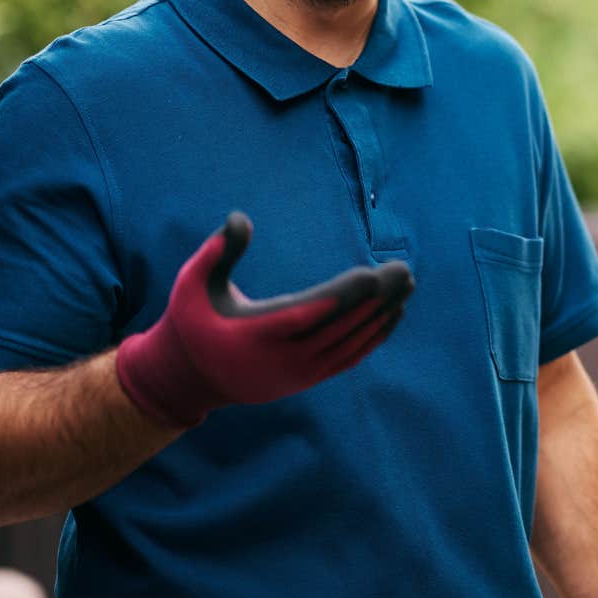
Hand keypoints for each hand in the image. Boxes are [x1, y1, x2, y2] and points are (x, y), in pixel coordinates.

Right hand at [115, 212, 412, 427]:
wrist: (190, 379)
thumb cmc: (192, 322)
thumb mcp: (190, 285)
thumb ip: (216, 252)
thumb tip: (239, 218)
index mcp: (253, 335)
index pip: (306, 315)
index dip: (341, 297)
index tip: (371, 276)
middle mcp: (281, 359)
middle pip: (338, 328)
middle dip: (375, 299)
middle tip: (404, 271)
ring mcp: (297, 373)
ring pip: (349, 344)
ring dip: (381, 316)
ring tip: (407, 286)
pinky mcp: (307, 379)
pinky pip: (348, 358)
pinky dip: (373, 337)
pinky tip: (394, 314)